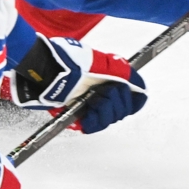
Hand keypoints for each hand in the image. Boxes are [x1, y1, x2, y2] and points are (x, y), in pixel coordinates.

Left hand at [10, 35, 147, 134]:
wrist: (47, 72)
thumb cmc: (71, 62)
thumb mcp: (104, 63)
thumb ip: (126, 74)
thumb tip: (141, 89)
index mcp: (110, 81)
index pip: (134, 99)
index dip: (133, 98)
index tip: (125, 92)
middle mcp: (102, 95)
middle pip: (123, 110)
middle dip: (115, 101)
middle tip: (102, 91)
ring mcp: (89, 107)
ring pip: (110, 119)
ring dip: (103, 109)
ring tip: (91, 100)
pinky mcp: (77, 118)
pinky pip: (94, 126)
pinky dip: (93, 120)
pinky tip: (87, 111)